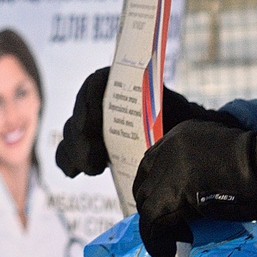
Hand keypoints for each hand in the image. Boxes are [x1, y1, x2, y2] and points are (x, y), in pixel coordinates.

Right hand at [54, 67, 238, 179]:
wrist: (186, 143)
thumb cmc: (185, 125)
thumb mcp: (182, 115)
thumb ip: (175, 117)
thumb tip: (177, 126)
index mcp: (126, 83)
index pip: (97, 83)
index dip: (88, 103)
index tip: (91, 128)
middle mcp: (104, 100)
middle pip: (80, 111)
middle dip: (80, 137)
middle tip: (93, 162)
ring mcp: (93, 124)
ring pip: (71, 133)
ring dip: (74, 151)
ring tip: (91, 170)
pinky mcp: (89, 146)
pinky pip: (70, 151)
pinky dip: (69, 161)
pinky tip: (75, 173)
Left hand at [131, 119, 256, 256]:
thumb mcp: (219, 156)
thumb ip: (196, 167)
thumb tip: (184, 198)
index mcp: (181, 134)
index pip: (152, 163)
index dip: (155, 188)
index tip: (166, 208)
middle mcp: (170, 146)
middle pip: (145, 182)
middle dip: (153, 207)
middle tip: (171, 228)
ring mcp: (169, 168)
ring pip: (147, 203)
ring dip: (157, 226)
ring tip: (177, 241)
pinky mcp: (173, 193)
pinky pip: (152, 222)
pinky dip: (156, 242)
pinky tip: (168, 255)